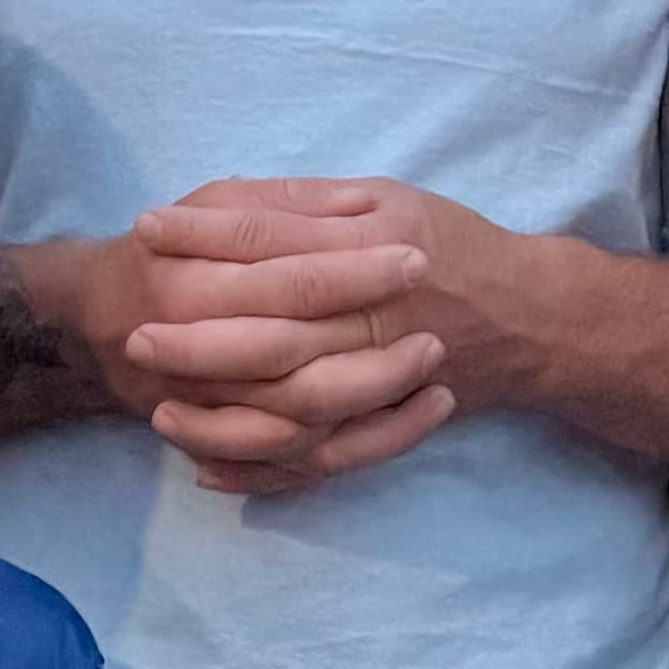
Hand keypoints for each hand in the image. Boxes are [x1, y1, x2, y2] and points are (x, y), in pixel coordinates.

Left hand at [128, 178, 536, 468]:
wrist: (532, 319)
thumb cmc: (451, 245)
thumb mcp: (387, 198)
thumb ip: (312, 203)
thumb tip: (230, 202)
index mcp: (373, 247)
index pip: (275, 241)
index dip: (207, 233)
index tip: (147, 228)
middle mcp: (376, 318)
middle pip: (276, 333)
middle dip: (201, 338)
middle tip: (136, 336)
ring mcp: (381, 382)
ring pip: (292, 411)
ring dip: (223, 416)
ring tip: (160, 411)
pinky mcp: (383, 427)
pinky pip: (317, 463)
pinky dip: (261, 471)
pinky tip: (206, 467)